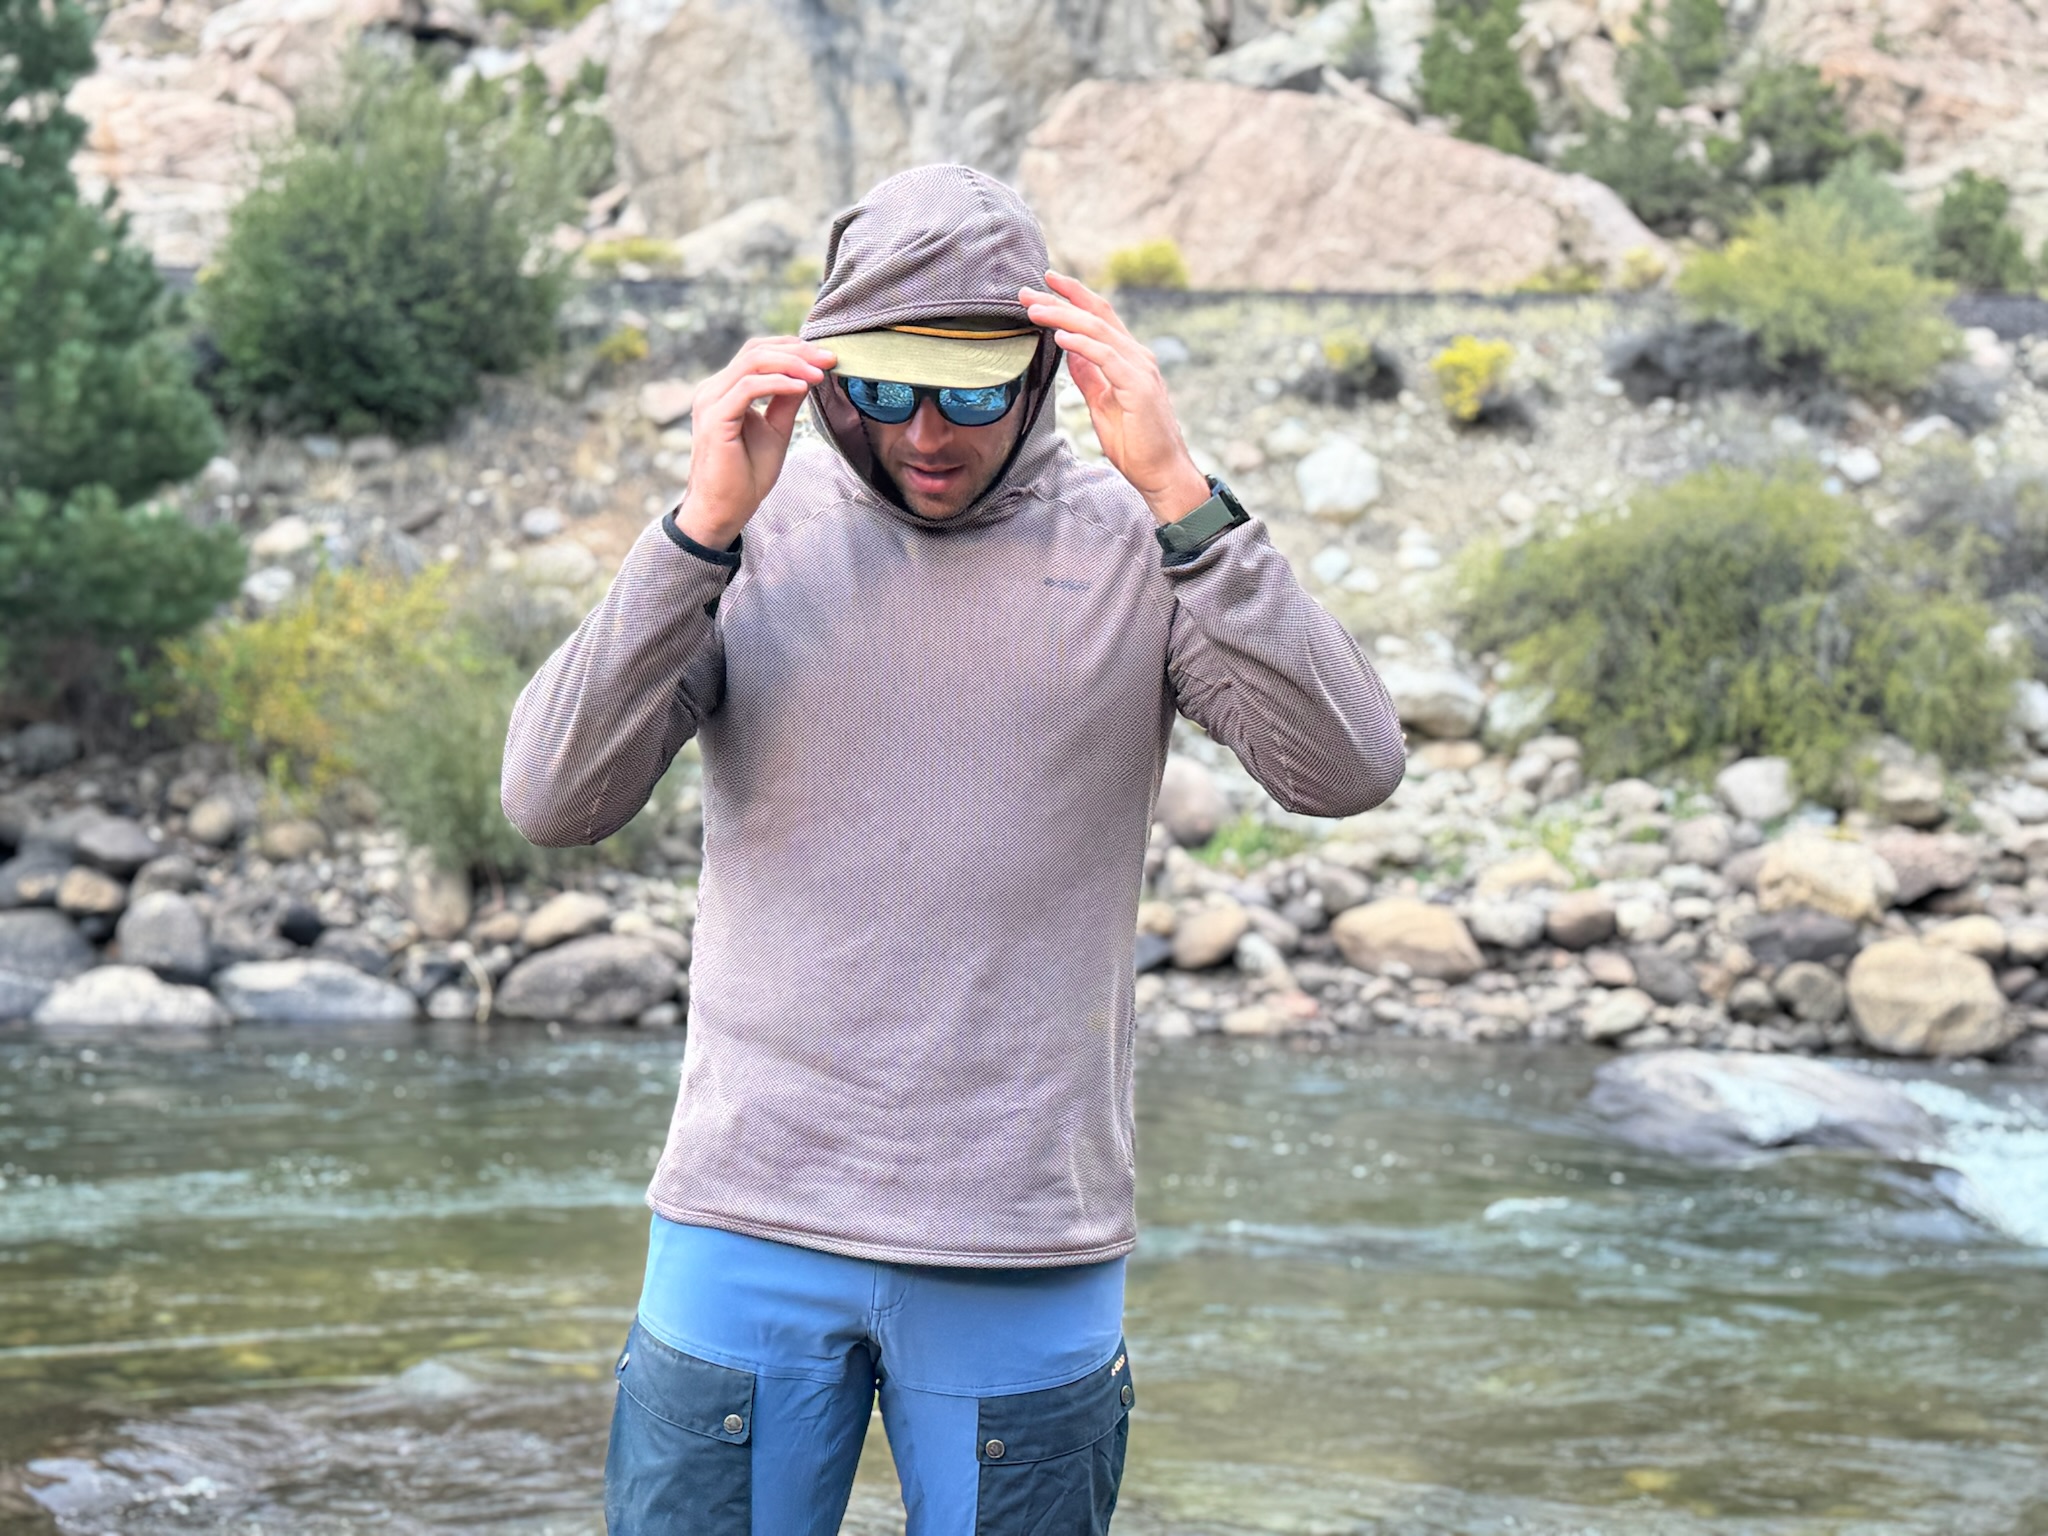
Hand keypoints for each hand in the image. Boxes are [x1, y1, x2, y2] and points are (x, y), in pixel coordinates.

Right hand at [672, 336, 837, 546]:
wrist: (725, 510)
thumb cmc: (746, 476)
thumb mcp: (777, 430)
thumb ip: (787, 401)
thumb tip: (807, 375)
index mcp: (725, 391)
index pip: (758, 353)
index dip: (793, 350)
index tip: (826, 358)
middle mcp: (714, 390)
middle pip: (756, 350)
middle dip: (797, 351)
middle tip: (829, 358)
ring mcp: (711, 401)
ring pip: (753, 362)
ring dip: (792, 363)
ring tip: (819, 374)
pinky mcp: (715, 418)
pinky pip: (749, 387)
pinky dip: (778, 383)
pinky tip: (802, 387)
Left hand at [1019, 271, 1210, 524]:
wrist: (1162, 472)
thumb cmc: (1136, 444)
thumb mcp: (1101, 404)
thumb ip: (1088, 377)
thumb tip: (1068, 353)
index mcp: (1129, 358)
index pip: (1099, 317)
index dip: (1073, 297)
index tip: (1044, 283)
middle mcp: (1137, 356)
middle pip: (1096, 315)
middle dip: (1060, 299)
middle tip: (1026, 292)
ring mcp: (1140, 369)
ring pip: (1098, 331)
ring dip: (1063, 317)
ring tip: (1035, 310)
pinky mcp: (1138, 387)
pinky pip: (1106, 358)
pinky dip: (1083, 344)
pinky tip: (1061, 336)